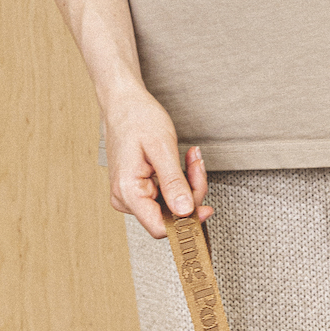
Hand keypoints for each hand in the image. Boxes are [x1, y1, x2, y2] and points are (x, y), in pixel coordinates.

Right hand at [102, 84, 211, 239]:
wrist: (124, 103)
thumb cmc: (137, 118)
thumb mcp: (162, 148)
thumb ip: (174, 183)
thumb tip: (184, 212)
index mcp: (128, 192)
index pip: (160, 227)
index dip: (186, 221)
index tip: (206, 209)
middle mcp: (126, 198)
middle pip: (169, 215)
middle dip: (191, 192)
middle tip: (196, 165)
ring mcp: (132, 195)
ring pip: (171, 205)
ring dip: (188, 184)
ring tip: (191, 159)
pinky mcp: (139, 190)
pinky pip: (167, 195)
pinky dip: (181, 181)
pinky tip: (184, 163)